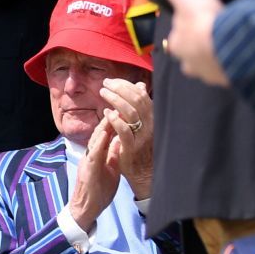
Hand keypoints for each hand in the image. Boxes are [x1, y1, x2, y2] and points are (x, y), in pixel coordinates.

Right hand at [67, 113, 118, 232]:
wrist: (87, 207)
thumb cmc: (100, 189)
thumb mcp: (111, 168)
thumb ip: (114, 153)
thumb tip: (120, 139)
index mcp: (99, 152)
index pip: (108, 132)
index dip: (116, 118)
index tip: (126, 106)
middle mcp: (93, 152)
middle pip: (101, 131)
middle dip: (111, 116)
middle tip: (119, 103)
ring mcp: (89, 160)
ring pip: (96, 139)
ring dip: (103, 126)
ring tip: (111, 113)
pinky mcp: (88, 169)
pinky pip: (93, 154)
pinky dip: (98, 144)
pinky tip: (103, 135)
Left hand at [99, 78, 154, 198]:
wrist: (143, 172)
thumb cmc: (141, 145)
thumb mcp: (142, 123)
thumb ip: (139, 105)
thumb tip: (139, 85)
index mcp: (152, 117)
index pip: (141, 95)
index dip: (126, 85)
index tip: (112, 81)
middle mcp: (150, 125)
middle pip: (137, 100)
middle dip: (120, 88)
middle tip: (106, 83)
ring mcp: (142, 136)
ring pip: (131, 112)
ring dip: (115, 99)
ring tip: (103, 92)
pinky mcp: (132, 147)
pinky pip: (124, 131)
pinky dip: (115, 119)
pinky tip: (106, 113)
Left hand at [154, 0, 230, 86]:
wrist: (233, 49)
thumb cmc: (204, 21)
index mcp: (177, 44)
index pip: (179, 35)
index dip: (187, 26)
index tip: (198, 17)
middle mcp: (191, 64)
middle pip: (195, 51)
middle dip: (204, 42)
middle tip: (218, 28)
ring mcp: (211, 74)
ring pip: (213, 63)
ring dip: (220, 53)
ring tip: (233, 39)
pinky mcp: (231, 80)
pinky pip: (232, 69)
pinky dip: (237, 60)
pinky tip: (245, 51)